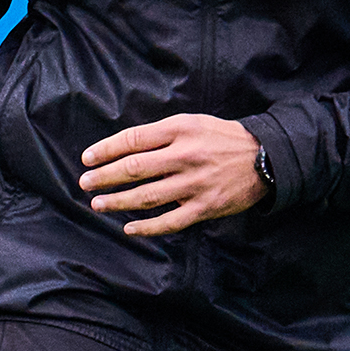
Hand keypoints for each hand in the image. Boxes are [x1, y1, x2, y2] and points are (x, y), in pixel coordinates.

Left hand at [76, 113, 268, 237]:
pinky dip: (147, 227)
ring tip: (98, 204)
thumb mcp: (192, 123)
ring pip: (147, 196)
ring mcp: (194, 183)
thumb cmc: (221, 138)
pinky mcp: (205, 207)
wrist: (265, 157)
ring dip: (118, 202)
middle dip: (104, 177)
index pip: (132, 140)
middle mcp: (184, 156)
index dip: (105, 150)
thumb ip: (161, 134)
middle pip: (134, 168)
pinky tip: (129, 228)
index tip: (86, 159)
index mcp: (179, 130)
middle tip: (84, 183)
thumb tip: (123, 148)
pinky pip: (170, 221)